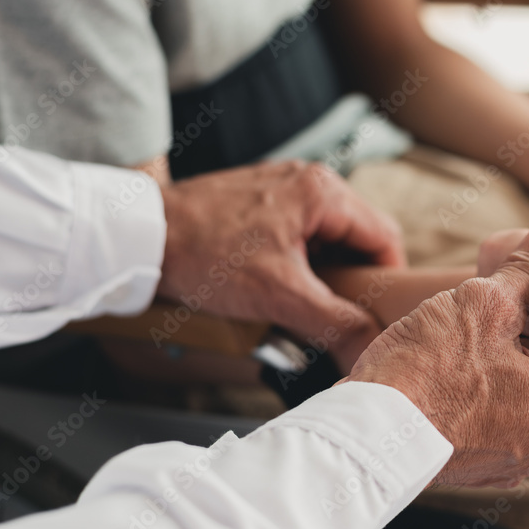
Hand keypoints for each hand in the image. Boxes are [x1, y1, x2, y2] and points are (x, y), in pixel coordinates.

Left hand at [156, 161, 405, 369]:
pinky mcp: (260, 200)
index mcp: (323, 192)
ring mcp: (282, 187)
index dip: (388, 281)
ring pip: (328, 237)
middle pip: (357, 236)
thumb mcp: (279, 296)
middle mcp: (308, 180)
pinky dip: (300, 263)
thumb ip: (334, 323)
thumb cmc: (205, 255)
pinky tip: (279, 286)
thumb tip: (371, 348)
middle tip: (342, 315)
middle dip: (355, 279)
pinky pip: (300, 234)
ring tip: (306, 304)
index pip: (384, 237)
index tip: (379, 314)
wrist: (140, 237)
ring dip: (325, 273)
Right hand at [345, 216, 528, 487]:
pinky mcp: (486, 461)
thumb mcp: (483, 303)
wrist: (361, 439)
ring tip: (484, 321)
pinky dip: (496, 380)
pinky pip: (509, 409)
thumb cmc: (422, 377)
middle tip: (524, 286)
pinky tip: (462, 358)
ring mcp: (522, 457)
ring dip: (523, 349)